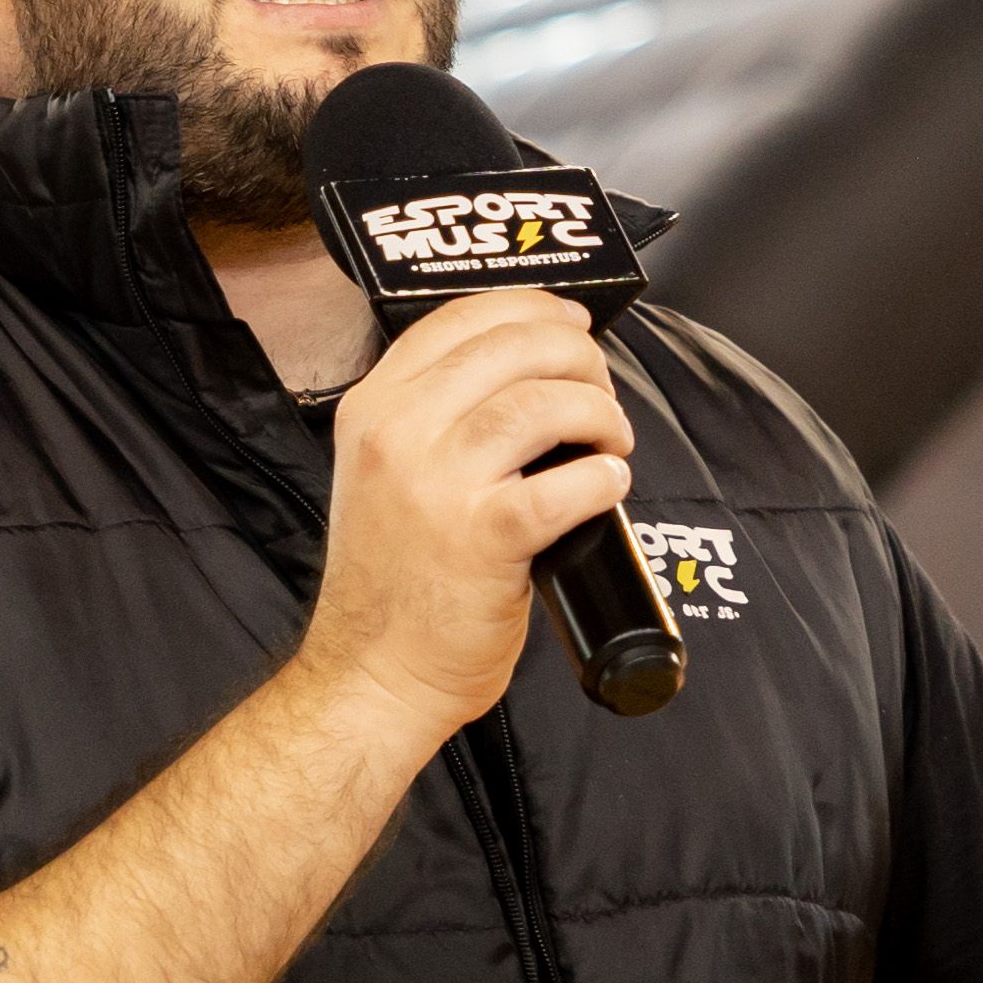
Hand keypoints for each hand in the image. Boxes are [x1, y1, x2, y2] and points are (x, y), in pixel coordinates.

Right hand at [297, 289, 634, 742]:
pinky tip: (609, 484)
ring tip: (610, 441)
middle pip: (512, 347)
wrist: (372, 673)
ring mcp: (437, 484)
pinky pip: (567, 482)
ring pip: (543, 402)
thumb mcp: (382, 473)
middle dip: (579, 357)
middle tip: (600, 390)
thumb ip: (432, 417)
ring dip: (599, 412)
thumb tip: (529, 374)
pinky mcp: (483, 536)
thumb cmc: (392, 583)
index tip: (571, 323)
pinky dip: (603, 476)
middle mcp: (397, 433)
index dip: (531, 309)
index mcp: (372, 408)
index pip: (459, 318)